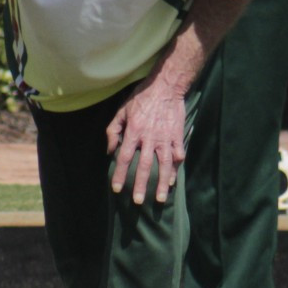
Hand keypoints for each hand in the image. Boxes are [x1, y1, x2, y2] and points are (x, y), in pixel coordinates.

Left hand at [105, 84, 186, 204]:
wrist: (166, 86)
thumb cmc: (141, 98)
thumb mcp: (121, 111)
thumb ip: (113, 130)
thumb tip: (109, 150)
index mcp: (133, 131)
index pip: (125, 157)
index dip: (120, 174)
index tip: (117, 189)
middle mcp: (149, 137)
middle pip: (144, 165)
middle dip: (141, 185)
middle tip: (138, 201)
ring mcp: (165, 137)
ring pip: (164, 164)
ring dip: (161, 182)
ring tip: (160, 198)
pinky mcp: (177, 135)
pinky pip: (177, 154)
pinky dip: (176, 168)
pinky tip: (172, 181)